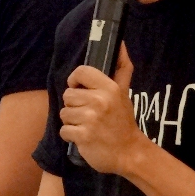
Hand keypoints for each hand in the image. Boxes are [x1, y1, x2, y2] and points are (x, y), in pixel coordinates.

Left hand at [59, 44, 146, 175]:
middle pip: (68, 94)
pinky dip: (70, 135)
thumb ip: (121, 67)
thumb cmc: (123, 120)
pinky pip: (64, 130)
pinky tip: (84, 136)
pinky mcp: (82, 136)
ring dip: (72, 121)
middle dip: (75, 104)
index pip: (80, 72)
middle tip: (89, 113)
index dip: (75, 80)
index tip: (81, 89)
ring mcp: (90, 119)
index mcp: (109, 88)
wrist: (130, 152)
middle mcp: (99, 101)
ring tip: (87, 125)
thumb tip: (120, 43)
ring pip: (64, 112)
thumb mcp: (124, 92)